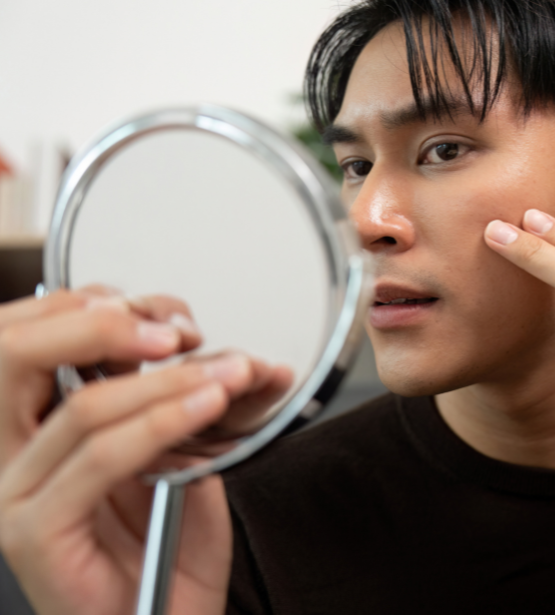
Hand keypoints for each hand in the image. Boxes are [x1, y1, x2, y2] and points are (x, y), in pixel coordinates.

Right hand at [0, 289, 289, 614]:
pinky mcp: (34, 531)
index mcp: (34, 429)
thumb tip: (218, 351)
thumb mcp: (177, 456)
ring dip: (166, 380)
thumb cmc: (169, 553)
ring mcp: (14, 495)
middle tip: (179, 329)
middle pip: (24, 357)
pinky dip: (160, 423)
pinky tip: (205, 407)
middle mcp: (11, 456)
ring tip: (225, 375)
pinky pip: (99, 457)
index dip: (92, 309)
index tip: (164, 312)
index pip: (33, 342)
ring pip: (83, 407)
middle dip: (107, 325)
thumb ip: (177, 403)